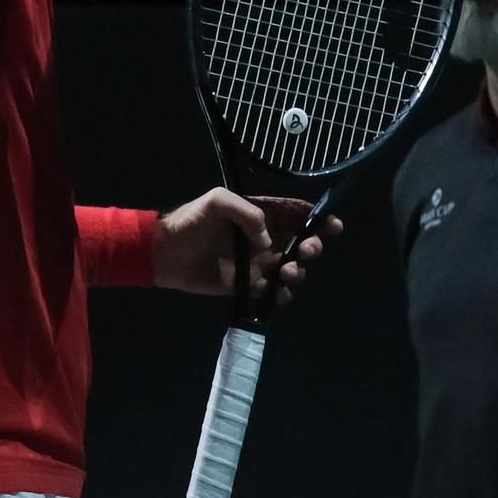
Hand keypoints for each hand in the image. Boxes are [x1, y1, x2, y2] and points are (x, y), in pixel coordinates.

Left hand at [152, 188, 342, 303]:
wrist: (165, 253)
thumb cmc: (190, 221)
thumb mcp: (217, 202)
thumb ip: (247, 213)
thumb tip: (268, 241)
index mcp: (262, 213)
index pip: (298, 214)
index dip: (319, 219)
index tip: (333, 226)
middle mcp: (265, 238)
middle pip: (303, 243)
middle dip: (312, 247)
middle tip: (305, 251)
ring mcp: (258, 263)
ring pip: (292, 270)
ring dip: (297, 272)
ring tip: (284, 272)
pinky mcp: (248, 285)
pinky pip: (273, 293)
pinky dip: (281, 295)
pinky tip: (275, 291)